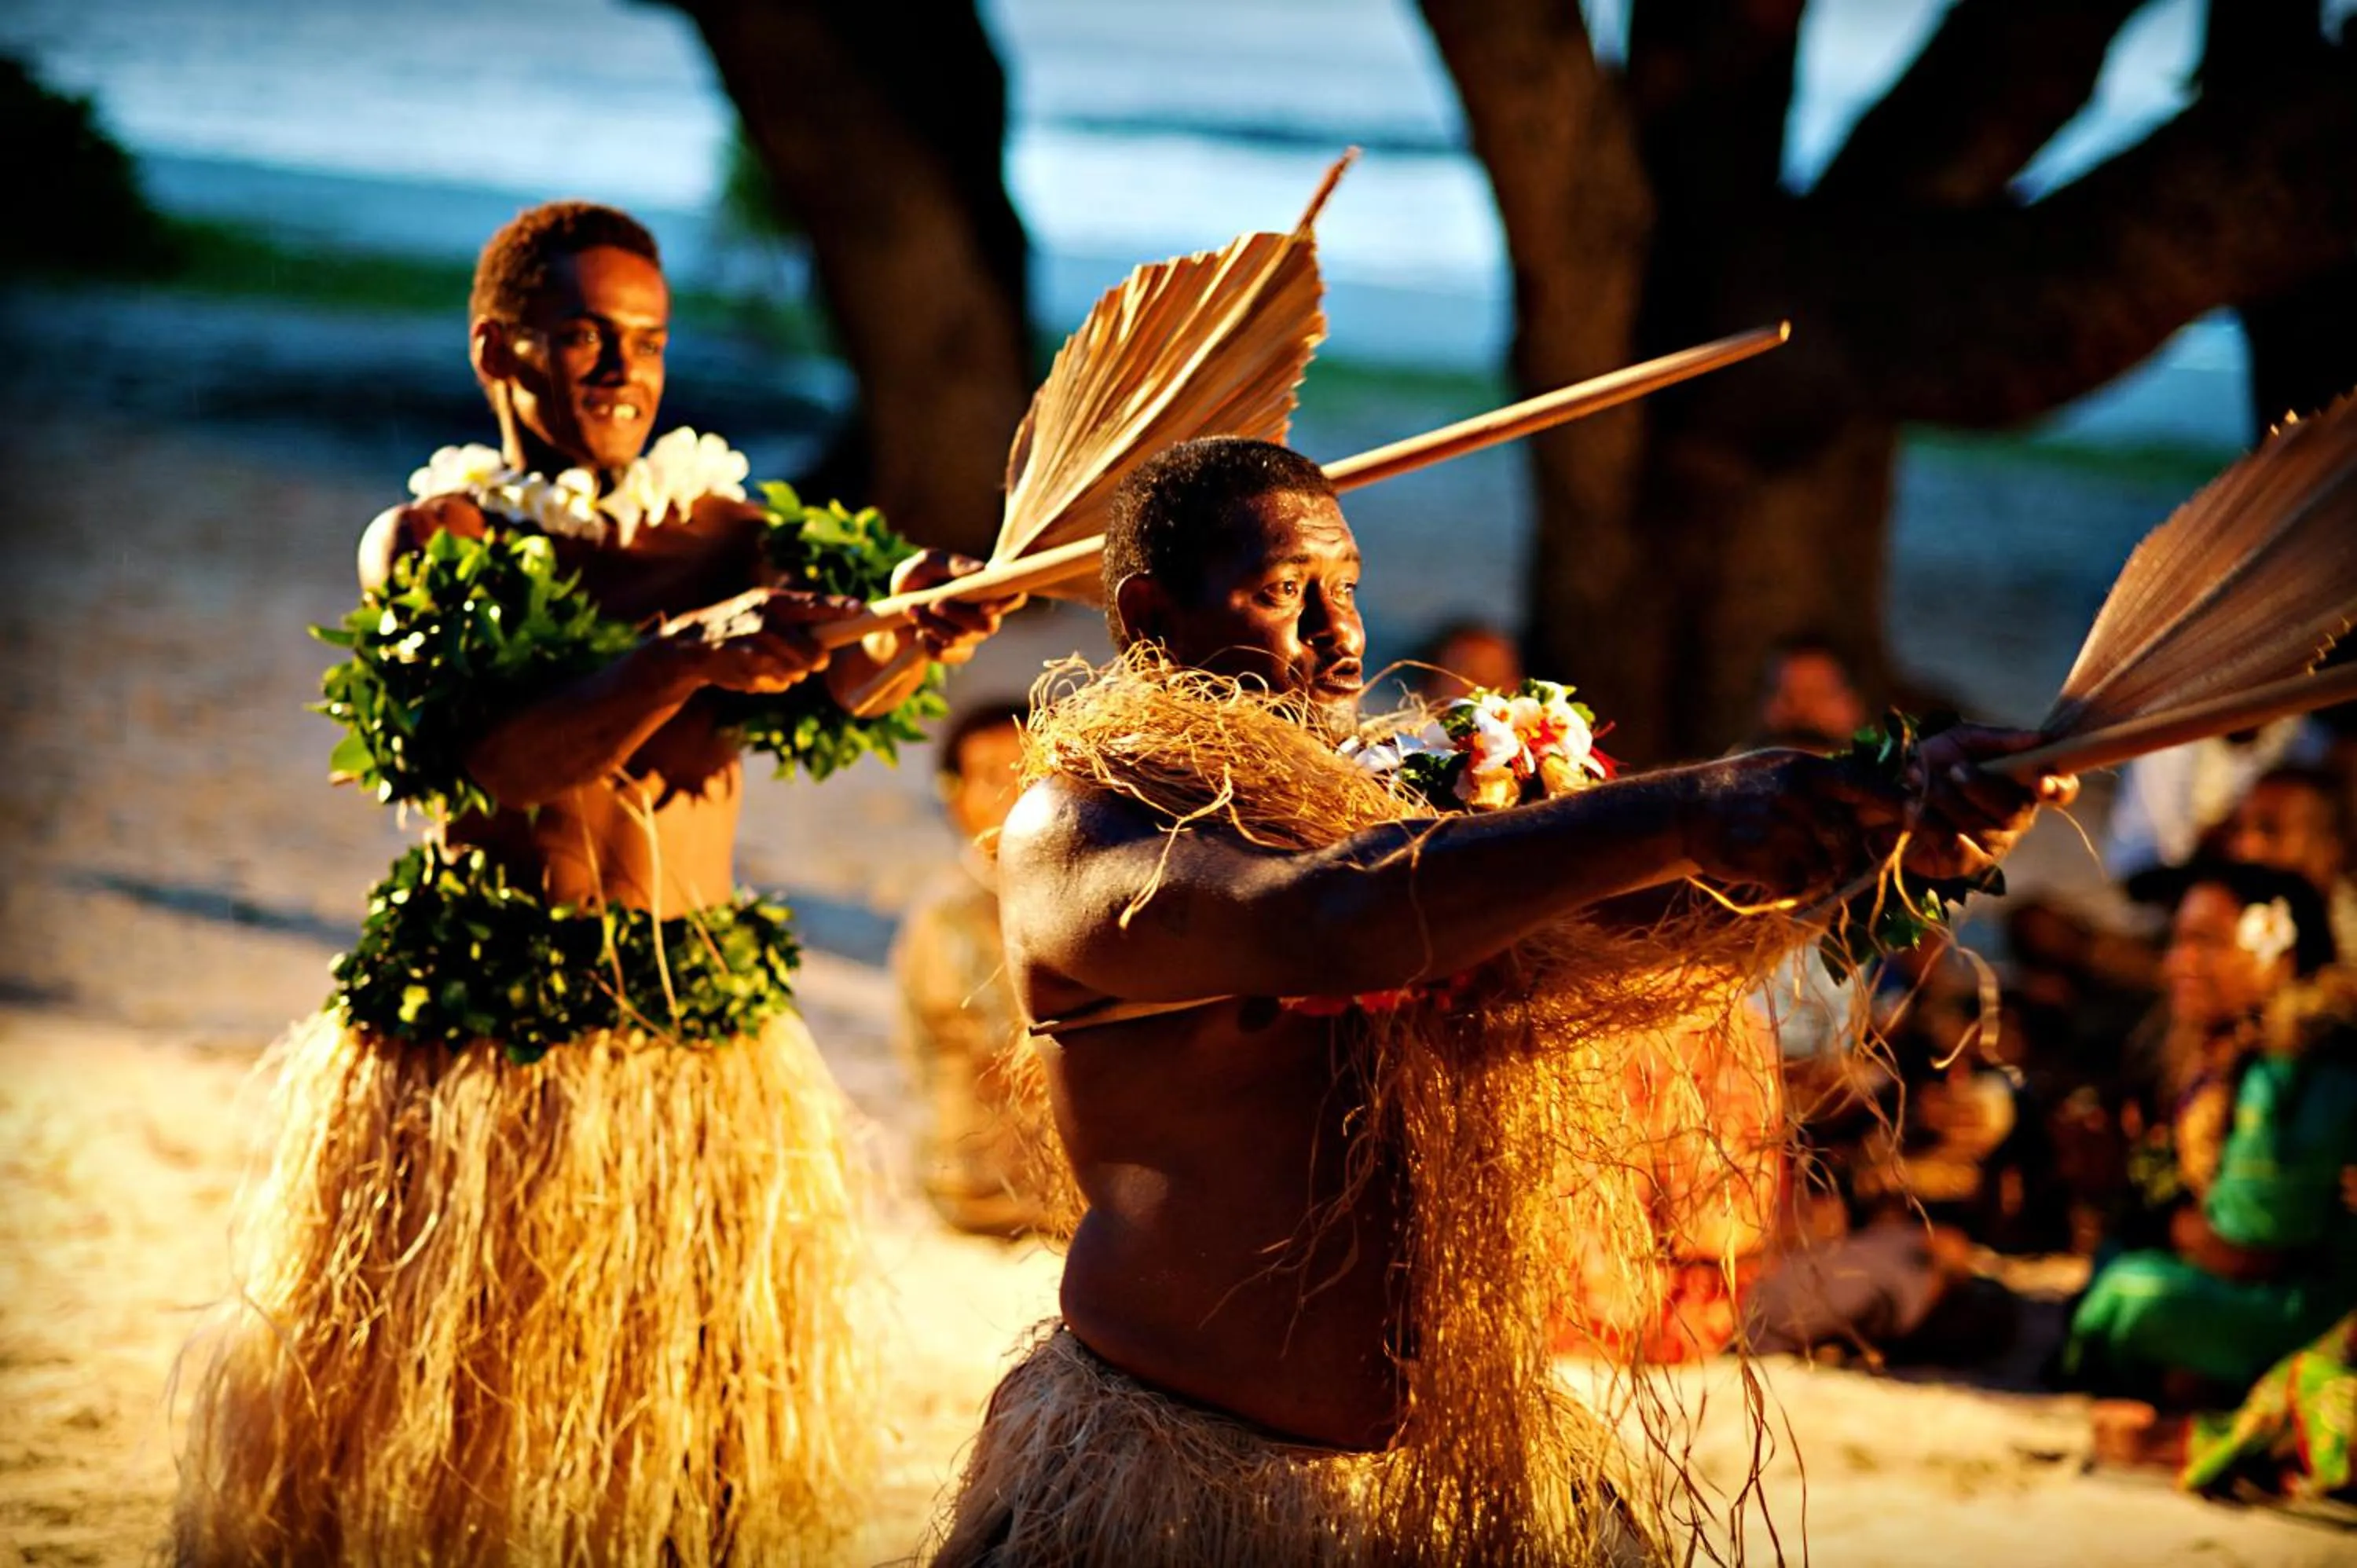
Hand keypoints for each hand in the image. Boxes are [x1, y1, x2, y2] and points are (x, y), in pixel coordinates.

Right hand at [660, 588, 858, 693]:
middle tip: (808, 660)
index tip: (860, 609)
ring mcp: (753, 646)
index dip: (837, 609)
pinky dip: (769, 681)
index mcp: (772, 601)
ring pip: (796, 673)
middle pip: (813, 655)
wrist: (691, 644)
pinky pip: (777, 684)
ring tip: (767, 660)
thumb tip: (838, 628)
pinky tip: (751, 669)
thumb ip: (797, 618)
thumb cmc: (739, 626)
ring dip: (789, 672)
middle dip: (814, 662)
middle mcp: (764, 620)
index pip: (812, 604)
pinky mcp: (744, 669)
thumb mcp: (764, 610)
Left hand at [889, 549, 1024, 665]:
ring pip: (963, 639)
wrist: (894, 607)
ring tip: (912, 610)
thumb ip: (952, 564)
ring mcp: (973, 635)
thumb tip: (980, 569)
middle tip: (933, 604)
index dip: (1007, 605)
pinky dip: (929, 643)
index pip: (1014, 598)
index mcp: (986, 587)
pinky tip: (919, 632)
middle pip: (988, 625)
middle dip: (957, 616)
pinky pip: (948, 654)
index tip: (983, 606)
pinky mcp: (957, 652)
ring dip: (934, 626)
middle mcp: (985, 614)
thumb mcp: (927, 563)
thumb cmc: (916, 578)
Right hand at [1684, 749, 1893, 896]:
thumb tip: (1894, 799)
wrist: (1684, 809)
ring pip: (1821, 866)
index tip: (1940, 832)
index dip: (1910, 812)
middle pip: (1846, 841)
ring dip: (1808, 871)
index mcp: (1811, 770)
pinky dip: (1785, 884)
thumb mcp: (1788, 771)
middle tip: (1818, 855)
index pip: (1874, 789)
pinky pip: (1794, 883)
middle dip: (1840, 857)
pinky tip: (1762, 867)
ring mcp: (1776, 824)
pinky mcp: (1757, 856)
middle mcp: (1796, 793)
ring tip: (1778, 854)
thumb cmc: (1746, 792)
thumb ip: (1832, 786)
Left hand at [1898, 726, 2075, 880]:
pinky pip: (1955, 846)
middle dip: (1980, 787)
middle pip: (2014, 811)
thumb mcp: (1962, 740)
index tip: (2042, 781)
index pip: (2060, 792)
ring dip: (1945, 798)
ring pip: (1980, 826)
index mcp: (2023, 786)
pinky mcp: (1964, 863)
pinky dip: (1929, 822)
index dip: (2058, 788)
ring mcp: (1992, 843)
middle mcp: (2014, 818)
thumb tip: (2041, 738)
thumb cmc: (1934, 763)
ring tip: (1916, 777)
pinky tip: (1913, 806)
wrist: (1885, 791)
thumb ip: (2000, 739)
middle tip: (1952, 769)